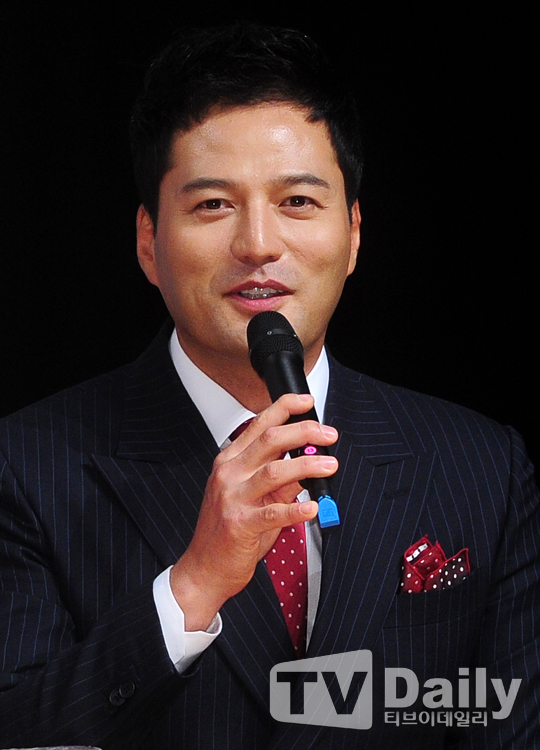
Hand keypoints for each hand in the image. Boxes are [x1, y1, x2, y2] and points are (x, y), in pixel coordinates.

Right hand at [170, 393, 337, 630]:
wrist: (204, 568)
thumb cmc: (228, 531)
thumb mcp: (253, 497)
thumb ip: (279, 480)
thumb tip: (308, 464)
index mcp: (230, 461)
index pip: (260, 424)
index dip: (285, 408)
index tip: (308, 402)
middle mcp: (229, 473)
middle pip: (270, 440)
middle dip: (304, 432)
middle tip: (328, 435)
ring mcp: (232, 498)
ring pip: (275, 471)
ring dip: (307, 465)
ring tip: (330, 465)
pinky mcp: (239, 524)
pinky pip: (273, 513)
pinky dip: (296, 508)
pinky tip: (313, 507)